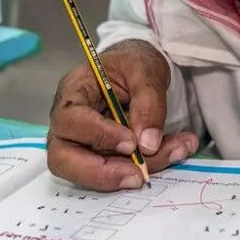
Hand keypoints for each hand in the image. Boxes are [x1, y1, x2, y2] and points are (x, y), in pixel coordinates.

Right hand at [46, 40, 197, 190]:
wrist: (138, 70)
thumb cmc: (133, 64)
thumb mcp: (146, 70)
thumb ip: (148, 103)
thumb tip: (147, 144)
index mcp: (73, 91)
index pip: (70, 120)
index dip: (98, 135)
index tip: (131, 142)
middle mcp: (68, 122)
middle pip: (63, 159)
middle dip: (102, 173)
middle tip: (139, 176)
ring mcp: (80, 142)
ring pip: (92, 171)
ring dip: (134, 170)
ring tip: (176, 151)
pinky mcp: (99, 156)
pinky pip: (115, 170)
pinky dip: (147, 165)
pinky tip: (176, 150)